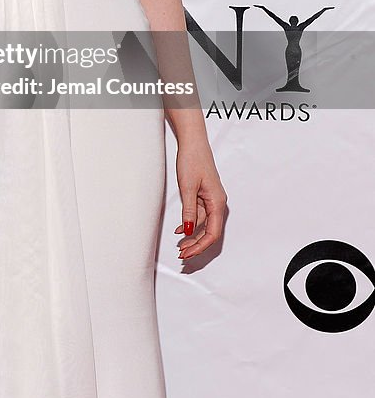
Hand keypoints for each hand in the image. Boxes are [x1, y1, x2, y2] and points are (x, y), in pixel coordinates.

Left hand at [174, 137, 226, 260]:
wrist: (193, 143)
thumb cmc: (193, 160)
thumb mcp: (188, 187)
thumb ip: (189, 210)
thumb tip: (188, 230)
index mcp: (217, 202)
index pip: (213, 233)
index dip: (200, 246)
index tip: (188, 254)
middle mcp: (217, 203)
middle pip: (210, 232)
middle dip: (196, 245)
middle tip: (182, 255)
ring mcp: (211, 200)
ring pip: (203, 225)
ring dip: (192, 236)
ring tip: (179, 246)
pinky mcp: (204, 196)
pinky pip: (199, 215)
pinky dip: (190, 223)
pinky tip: (180, 230)